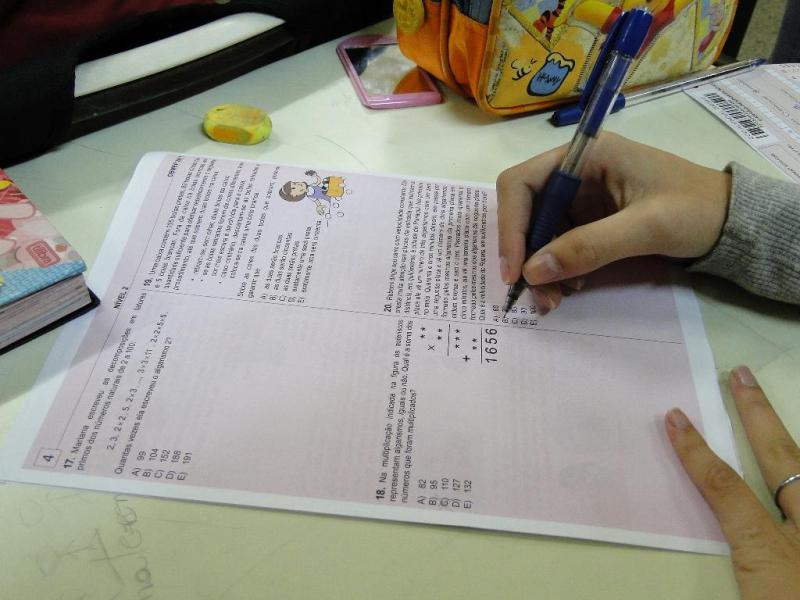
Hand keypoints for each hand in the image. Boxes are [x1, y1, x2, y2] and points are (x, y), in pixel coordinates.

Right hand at [496, 132, 730, 313]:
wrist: (732, 222)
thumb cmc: (695, 210)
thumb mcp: (645, 228)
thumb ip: (588, 246)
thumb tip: (532, 272)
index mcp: (585, 155)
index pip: (521, 184)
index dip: (510, 226)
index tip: (515, 271)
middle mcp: (575, 172)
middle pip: (525, 211)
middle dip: (525, 254)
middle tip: (535, 295)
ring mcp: (581, 197)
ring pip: (538, 233)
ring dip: (540, 268)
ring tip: (554, 300)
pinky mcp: (589, 220)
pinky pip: (558, 245)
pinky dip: (557, 270)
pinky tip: (572, 288)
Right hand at [666, 366, 799, 599]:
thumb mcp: (754, 588)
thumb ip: (741, 559)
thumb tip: (724, 509)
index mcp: (776, 558)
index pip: (727, 491)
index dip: (698, 453)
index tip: (673, 418)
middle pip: (785, 463)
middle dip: (759, 416)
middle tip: (740, 375)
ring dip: (794, 442)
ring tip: (772, 409)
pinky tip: (799, 471)